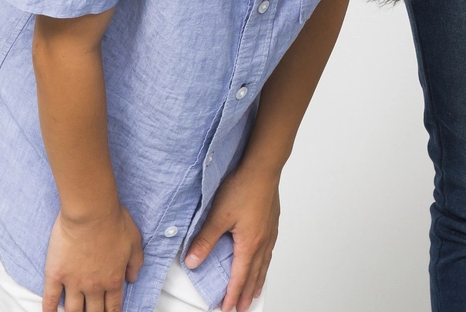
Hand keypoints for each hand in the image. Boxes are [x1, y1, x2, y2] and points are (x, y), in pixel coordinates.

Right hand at [42, 203, 142, 311]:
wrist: (91, 212)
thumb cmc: (114, 222)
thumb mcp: (135, 241)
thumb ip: (135, 263)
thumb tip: (132, 278)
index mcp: (113, 279)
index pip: (114, 307)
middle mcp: (94, 286)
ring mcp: (73, 282)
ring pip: (73, 310)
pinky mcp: (55, 275)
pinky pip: (50, 299)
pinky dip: (50, 310)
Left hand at [184, 162, 281, 311]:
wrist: (263, 167)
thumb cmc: (243, 187)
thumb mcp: (218, 216)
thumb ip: (204, 241)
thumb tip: (193, 262)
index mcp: (249, 243)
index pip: (240, 276)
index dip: (233, 294)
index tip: (228, 308)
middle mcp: (263, 240)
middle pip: (255, 274)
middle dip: (247, 293)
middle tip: (244, 307)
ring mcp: (269, 231)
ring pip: (264, 263)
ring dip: (259, 280)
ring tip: (256, 291)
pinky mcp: (272, 221)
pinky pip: (270, 250)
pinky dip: (265, 263)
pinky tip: (264, 259)